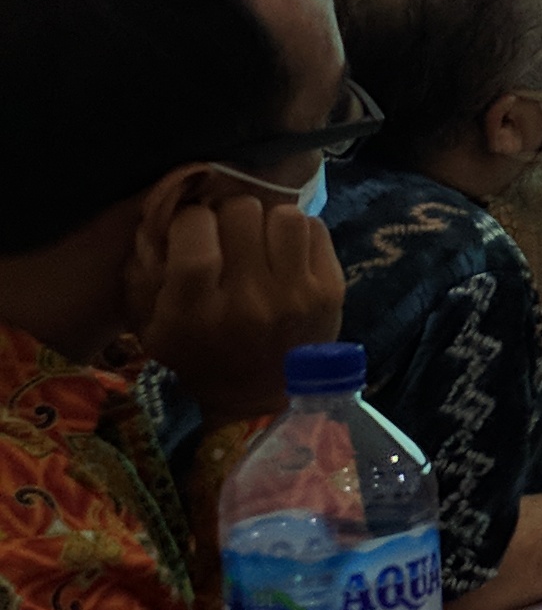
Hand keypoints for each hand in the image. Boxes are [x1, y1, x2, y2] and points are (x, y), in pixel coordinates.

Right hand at [137, 194, 341, 419]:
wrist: (258, 398)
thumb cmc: (196, 357)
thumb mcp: (149, 324)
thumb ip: (143, 270)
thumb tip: (159, 215)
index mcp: (197, 307)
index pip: (196, 228)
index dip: (190, 218)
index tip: (189, 228)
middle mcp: (250, 298)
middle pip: (242, 211)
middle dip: (226, 215)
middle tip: (224, 234)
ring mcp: (296, 293)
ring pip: (284, 214)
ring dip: (266, 221)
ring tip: (256, 241)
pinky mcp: (331, 290)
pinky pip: (316, 229)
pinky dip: (297, 233)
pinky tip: (283, 253)